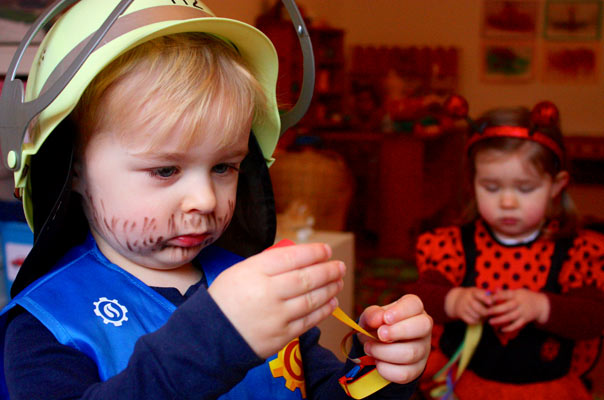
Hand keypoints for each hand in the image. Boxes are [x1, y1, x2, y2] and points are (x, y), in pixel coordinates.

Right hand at [208, 243, 344, 357]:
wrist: (211, 335)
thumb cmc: (227, 298)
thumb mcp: (240, 271)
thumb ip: (267, 264)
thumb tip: (299, 257)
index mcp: (254, 272)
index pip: (292, 258)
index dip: (313, 253)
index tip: (326, 250)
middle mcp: (267, 292)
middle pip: (306, 278)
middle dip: (327, 270)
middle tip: (339, 265)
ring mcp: (276, 316)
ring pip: (311, 299)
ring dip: (330, 289)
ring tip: (338, 281)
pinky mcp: (281, 336)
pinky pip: (308, 320)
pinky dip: (323, 310)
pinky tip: (332, 302)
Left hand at [356, 295, 432, 383]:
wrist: (378, 347)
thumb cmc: (378, 326)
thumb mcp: (371, 317)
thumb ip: (372, 315)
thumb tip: (378, 319)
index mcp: (413, 308)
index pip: (414, 304)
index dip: (401, 311)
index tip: (386, 318)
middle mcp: (423, 327)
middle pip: (423, 327)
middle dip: (398, 331)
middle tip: (380, 334)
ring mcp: (423, 349)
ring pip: (411, 352)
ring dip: (384, 352)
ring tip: (369, 348)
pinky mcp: (417, 369)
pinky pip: (405, 373)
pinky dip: (386, 369)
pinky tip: (377, 362)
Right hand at [444, 287, 491, 323]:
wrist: (455, 299)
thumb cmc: (473, 296)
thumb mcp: (478, 292)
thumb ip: (489, 293)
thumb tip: (499, 290)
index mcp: (473, 291)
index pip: (479, 295)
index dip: (485, 299)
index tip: (491, 303)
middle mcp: (467, 298)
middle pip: (479, 308)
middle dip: (487, 312)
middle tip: (490, 313)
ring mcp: (463, 307)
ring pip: (476, 316)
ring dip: (482, 318)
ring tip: (484, 315)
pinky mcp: (461, 314)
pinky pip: (472, 321)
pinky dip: (477, 321)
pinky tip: (478, 318)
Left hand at [487, 289, 549, 331]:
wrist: (541, 305)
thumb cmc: (524, 297)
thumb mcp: (516, 291)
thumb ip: (505, 292)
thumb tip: (494, 289)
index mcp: (516, 294)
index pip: (506, 294)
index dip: (496, 297)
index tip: (487, 299)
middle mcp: (519, 303)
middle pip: (507, 307)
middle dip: (496, 310)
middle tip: (486, 312)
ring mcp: (523, 312)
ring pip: (510, 317)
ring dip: (500, 320)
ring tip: (490, 322)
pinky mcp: (525, 320)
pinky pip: (516, 325)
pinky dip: (509, 328)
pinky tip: (501, 329)